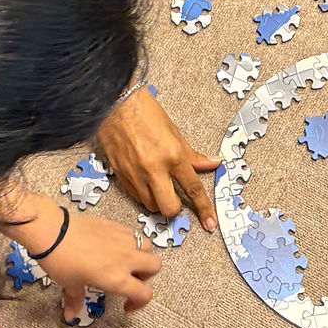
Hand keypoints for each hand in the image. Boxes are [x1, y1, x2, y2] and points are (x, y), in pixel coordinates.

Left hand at [24, 203, 162, 320]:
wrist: (53, 231)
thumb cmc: (61, 262)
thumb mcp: (70, 284)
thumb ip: (75, 300)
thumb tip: (70, 315)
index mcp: (117, 279)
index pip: (144, 294)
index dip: (139, 303)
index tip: (126, 305)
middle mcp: (126, 259)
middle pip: (155, 266)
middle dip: (147, 275)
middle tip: (130, 278)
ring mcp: (123, 239)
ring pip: (147, 246)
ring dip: (141, 255)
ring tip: (125, 260)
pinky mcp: (116, 224)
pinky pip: (132, 232)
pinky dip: (129, 240)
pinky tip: (113, 244)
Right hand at [97, 88, 220, 230]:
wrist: (114, 103)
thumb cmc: (144, 111)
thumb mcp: (174, 131)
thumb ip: (192, 154)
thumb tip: (213, 163)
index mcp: (172, 155)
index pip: (193, 189)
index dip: (204, 209)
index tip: (210, 223)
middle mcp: (154, 169)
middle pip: (169, 208)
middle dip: (175, 208)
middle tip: (176, 197)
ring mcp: (135, 174)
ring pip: (151, 206)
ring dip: (158, 201)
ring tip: (159, 186)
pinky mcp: (120, 175)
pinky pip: (135, 197)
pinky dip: (143, 195)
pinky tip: (145, 181)